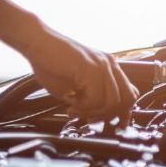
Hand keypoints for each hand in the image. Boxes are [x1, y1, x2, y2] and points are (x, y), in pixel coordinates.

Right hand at [22, 25, 138, 123]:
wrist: (35, 42)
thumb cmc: (50, 63)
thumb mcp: (74, 85)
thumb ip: (89, 97)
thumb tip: (99, 115)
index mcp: (109, 67)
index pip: (130, 94)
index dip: (124, 113)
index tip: (111, 124)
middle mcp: (110, 64)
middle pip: (127, 100)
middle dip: (107, 116)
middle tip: (88, 119)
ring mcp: (102, 65)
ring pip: (112, 102)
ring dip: (92, 113)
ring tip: (74, 110)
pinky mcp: (91, 68)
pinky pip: (96, 99)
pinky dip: (83, 107)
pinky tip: (69, 104)